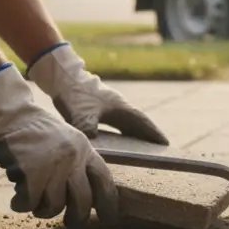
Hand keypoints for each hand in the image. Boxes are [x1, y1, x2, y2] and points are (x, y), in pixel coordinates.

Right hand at [0, 63, 117, 225]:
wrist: (13, 116)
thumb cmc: (38, 134)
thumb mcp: (68, 143)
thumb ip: (79, 166)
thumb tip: (89, 201)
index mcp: (85, 150)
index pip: (104, 181)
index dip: (108, 203)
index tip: (109, 218)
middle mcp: (73, 158)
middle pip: (83, 200)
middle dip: (77, 217)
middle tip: (71, 224)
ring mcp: (53, 165)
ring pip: (54, 205)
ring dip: (42, 210)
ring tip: (34, 201)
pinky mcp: (31, 172)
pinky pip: (30, 203)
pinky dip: (21, 205)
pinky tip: (17, 199)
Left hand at [27, 42, 167, 144]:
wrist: (64, 79)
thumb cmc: (75, 95)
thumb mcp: (81, 115)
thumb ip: (88, 129)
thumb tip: (93, 141)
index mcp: (121, 108)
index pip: (142, 122)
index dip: (154, 133)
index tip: (165, 143)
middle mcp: (119, 107)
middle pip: (138, 124)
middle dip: (148, 136)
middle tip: (159, 150)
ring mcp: (111, 107)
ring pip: (128, 124)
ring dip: (136, 134)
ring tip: (143, 149)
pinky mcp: (101, 109)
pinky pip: (118, 124)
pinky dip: (123, 133)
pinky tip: (120, 142)